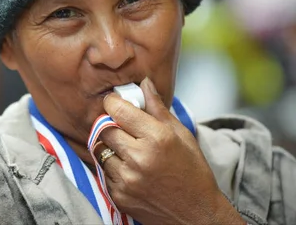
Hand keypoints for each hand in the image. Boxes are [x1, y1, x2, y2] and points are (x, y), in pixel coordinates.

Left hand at [98, 78, 243, 224]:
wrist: (196, 214)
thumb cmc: (192, 171)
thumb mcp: (181, 135)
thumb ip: (158, 108)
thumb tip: (144, 83)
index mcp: (156, 138)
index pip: (117, 110)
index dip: (113, 103)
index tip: (116, 103)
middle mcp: (139, 158)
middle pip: (104, 129)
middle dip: (110, 125)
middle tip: (122, 127)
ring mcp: (126, 179)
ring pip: (99, 150)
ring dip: (108, 147)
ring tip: (126, 149)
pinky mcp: (118, 195)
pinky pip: (103, 172)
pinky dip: (111, 167)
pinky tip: (128, 168)